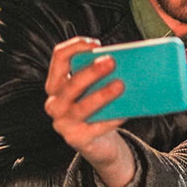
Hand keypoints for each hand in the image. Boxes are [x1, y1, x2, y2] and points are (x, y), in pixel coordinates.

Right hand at [43, 37, 136, 186]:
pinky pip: (96, 127)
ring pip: (82, 107)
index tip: (95, 43)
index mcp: (57, 84)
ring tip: (120, 85)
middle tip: (111, 62)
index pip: (59, 58)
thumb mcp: (96, 90)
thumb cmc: (99, 109)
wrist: (99, 143)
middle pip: (70, 83)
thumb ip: (104, 76)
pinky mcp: (77, 139)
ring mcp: (63, 123)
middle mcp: (55, 103)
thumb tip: (131, 62)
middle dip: (91, 72)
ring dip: (101, 95)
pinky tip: (125, 113)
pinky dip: (111, 119)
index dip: (74, 47)